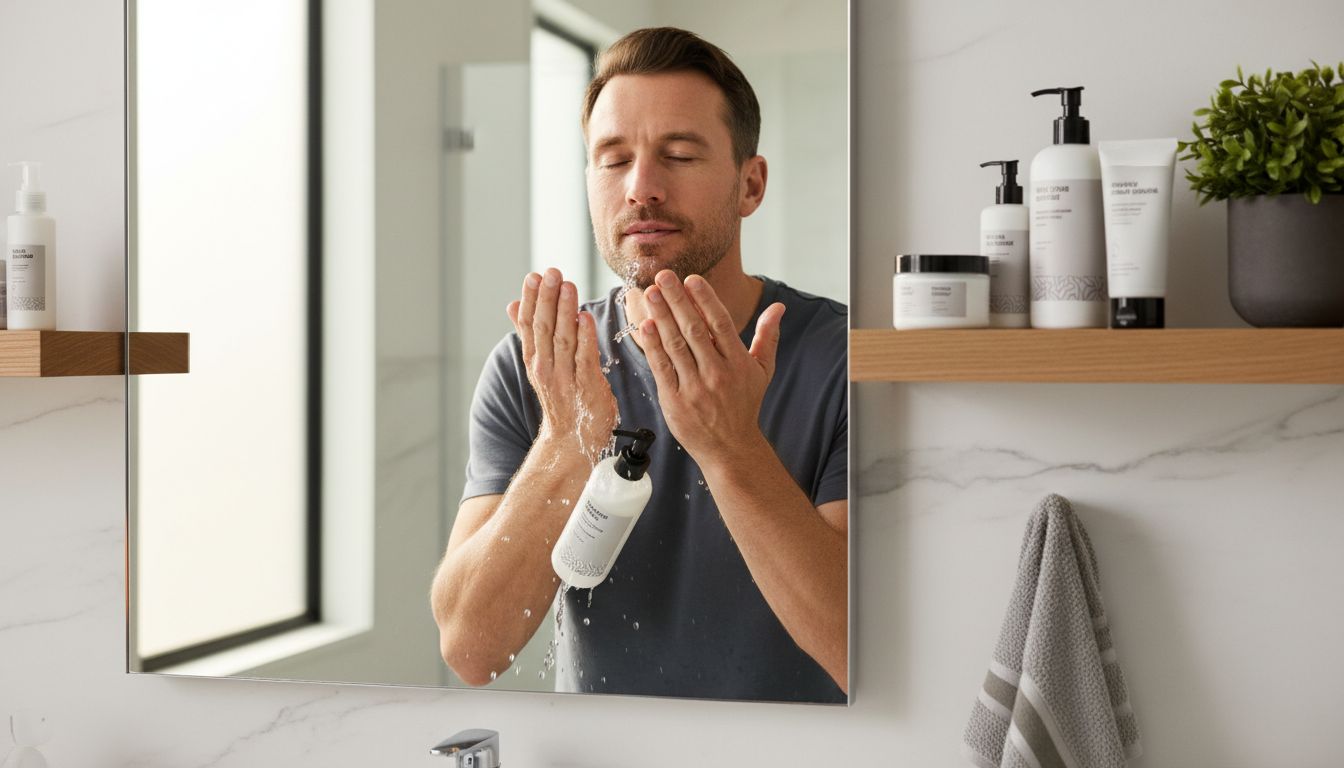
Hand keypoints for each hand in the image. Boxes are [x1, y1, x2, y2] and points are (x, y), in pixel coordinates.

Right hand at [507, 268, 617, 460]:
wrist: (571, 441)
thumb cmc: (561, 398)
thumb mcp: (540, 365)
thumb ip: (529, 334)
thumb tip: (511, 304)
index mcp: (534, 360)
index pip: (528, 324)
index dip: (531, 299)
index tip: (534, 276)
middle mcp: (545, 368)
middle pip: (543, 327)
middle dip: (547, 298)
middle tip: (552, 272)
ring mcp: (564, 378)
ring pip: (562, 339)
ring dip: (565, 311)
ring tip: (569, 285)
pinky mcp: (586, 387)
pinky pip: (584, 359)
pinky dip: (585, 338)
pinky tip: (585, 318)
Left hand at [637, 270, 784, 462]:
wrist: (730, 448)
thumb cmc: (744, 406)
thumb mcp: (762, 371)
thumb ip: (767, 336)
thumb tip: (778, 307)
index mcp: (738, 363)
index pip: (719, 324)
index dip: (705, 299)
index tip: (691, 279)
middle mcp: (717, 373)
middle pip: (694, 329)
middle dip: (677, 300)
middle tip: (663, 276)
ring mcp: (694, 388)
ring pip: (676, 345)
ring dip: (661, 316)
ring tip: (651, 293)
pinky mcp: (675, 401)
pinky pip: (662, 368)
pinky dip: (653, 346)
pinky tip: (646, 325)